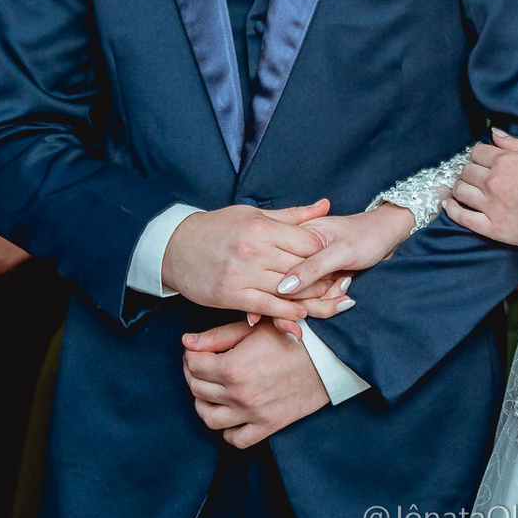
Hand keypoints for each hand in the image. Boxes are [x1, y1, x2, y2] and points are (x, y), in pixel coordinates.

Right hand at [160, 200, 331, 318]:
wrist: (176, 247)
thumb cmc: (218, 228)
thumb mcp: (253, 214)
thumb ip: (292, 215)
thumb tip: (325, 204)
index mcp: (261, 227)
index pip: (308, 241)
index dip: (325, 251)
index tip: (335, 259)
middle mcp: (253, 250)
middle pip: (302, 266)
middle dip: (324, 276)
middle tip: (341, 284)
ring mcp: (242, 274)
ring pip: (287, 289)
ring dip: (310, 297)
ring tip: (328, 301)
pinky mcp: (230, 295)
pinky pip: (266, 306)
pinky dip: (286, 312)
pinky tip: (300, 313)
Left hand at [181, 320, 330, 447]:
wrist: (329, 358)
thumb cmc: (293, 336)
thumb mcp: (255, 328)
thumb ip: (218, 336)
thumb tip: (186, 342)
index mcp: (233, 366)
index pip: (194, 365)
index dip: (190, 355)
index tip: (196, 351)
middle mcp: (238, 394)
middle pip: (197, 389)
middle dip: (193, 375)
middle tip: (202, 366)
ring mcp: (252, 413)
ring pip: (209, 418)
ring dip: (204, 404)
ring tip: (212, 391)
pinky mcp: (268, 426)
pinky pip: (236, 439)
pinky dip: (228, 430)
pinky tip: (231, 414)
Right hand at [275, 206, 410, 302]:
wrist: (386, 235)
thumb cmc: (367, 235)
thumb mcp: (341, 251)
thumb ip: (313, 268)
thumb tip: (284, 287)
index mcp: (295, 236)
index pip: (280, 271)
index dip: (297, 289)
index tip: (327, 284)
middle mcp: (295, 253)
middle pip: (287, 288)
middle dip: (316, 297)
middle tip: (343, 283)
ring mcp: (305, 266)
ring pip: (300, 298)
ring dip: (325, 299)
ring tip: (346, 284)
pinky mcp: (315, 277)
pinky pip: (311, 298)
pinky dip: (329, 300)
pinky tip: (344, 291)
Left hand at [443, 131, 517, 245]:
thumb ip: (514, 144)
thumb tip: (493, 132)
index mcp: (505, 161)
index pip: (477, 153)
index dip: (480, 156)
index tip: (484, 162)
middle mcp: (494, 181)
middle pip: (466, 171)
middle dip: (470, 172)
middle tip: (477, 177)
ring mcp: (491, 205)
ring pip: (461, 191)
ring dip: (461, 188)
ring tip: (466, 190)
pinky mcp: (492, 227)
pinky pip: (462, 217)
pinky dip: (452, 210)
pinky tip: (449, 205)